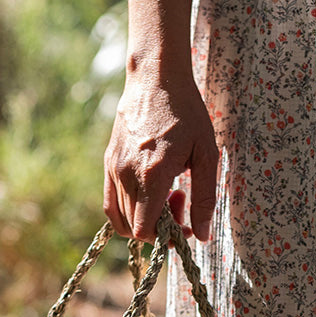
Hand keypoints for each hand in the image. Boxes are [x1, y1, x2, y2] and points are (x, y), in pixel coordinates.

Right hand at [104, 68, 218, 243]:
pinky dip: (129, 210)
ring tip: (167, 194)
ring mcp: (113, 168)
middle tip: (181, 201)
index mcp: (152, 174)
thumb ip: (205, 199)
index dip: (164, 239)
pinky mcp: (108, 162)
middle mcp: (127, 174)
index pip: (144, 230)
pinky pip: (111, 202)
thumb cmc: (187, 113)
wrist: (156, 77)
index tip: (184, 226)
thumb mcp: (207, 155)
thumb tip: (202, 236)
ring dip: (145, 217)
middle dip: (160, 228)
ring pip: (121, 218)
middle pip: (135, 227)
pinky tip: (150, 192)